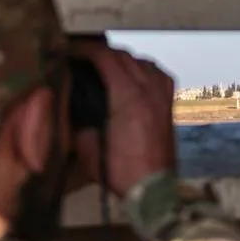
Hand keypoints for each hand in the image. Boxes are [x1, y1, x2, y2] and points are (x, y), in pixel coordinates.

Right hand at [71, 42, 175, 196]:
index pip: (106, 58)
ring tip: (107, 65)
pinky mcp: (168, 107)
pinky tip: (136, 76)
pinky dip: (145, 70)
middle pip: (124, 56)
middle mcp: (149, 91)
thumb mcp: (88, 148)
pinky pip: (159, 76)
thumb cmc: (121, 172)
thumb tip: (74, 108)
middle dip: (101, 52)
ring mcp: (162, 97)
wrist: (152, 190)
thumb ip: (80, 122)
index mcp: (128, 97)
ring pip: (143, 62)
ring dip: (124, 59)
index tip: (71, 50)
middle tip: (83, 56)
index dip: (85, 50)